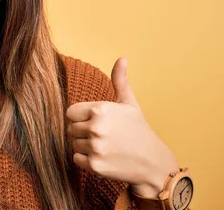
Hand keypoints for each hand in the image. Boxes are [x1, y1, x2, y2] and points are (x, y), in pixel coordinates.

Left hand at [65, 58, 177, 196]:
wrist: (153, 162)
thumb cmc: (139, 130)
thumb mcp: (129, 103)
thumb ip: (120, 80)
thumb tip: (122, 58)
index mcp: (101, 109)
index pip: (70, 112)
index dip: (81, 117)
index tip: (95, 121)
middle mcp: (96, 128)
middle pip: (70, 128)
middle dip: (83, 131)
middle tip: (103, 135)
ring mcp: (95, 147)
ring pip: (74, 144)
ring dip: (85, 146)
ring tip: (105, 146)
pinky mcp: (94, 165)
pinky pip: (76, 159)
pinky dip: (86, 160)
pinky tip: (103, 157)